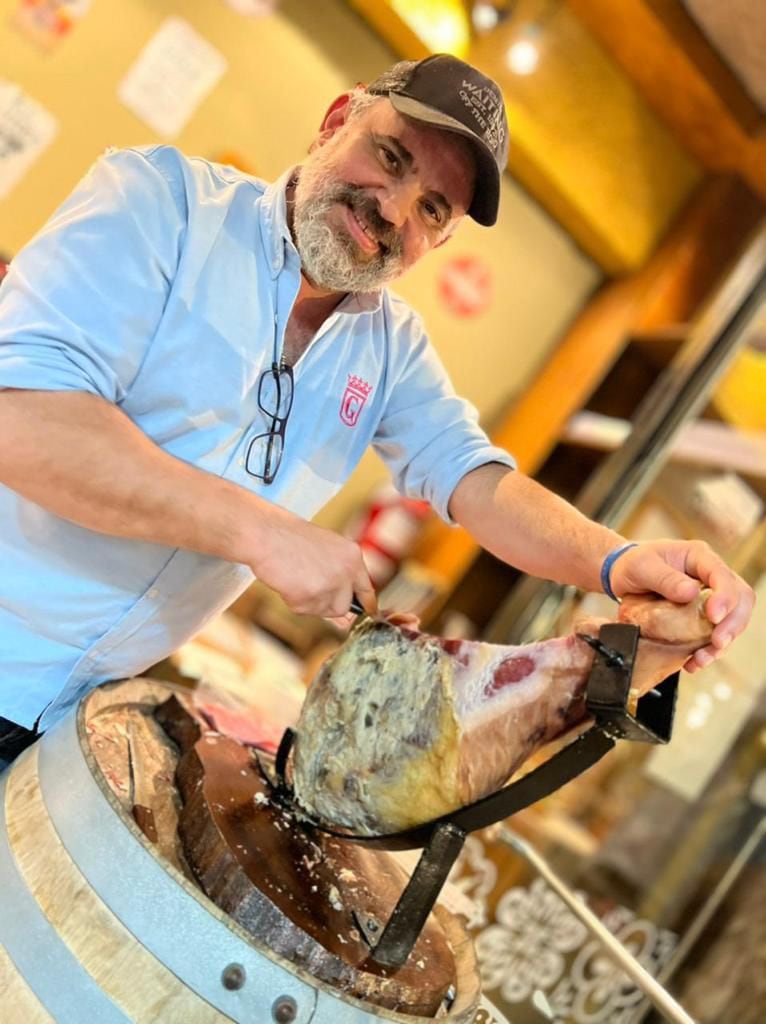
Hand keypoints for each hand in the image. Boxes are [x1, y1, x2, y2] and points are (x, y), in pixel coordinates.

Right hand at [245, 512, 376, 619]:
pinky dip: (293, 601)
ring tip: (297, 579)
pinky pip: (304, 611)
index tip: (366, 613)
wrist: (266, 534)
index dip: (365, 605)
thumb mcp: (325, 550)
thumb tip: (346, 618)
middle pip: (344, 606)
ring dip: (310, 602)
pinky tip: (288, 581)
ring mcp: (328, 586)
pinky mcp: (309, 597)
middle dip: (328, 603)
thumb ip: (339, 578)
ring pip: (324, 611)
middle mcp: (345, 572)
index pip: (366, 590)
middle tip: (310, 585)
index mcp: (353, 556)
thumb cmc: (290, 537)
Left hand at [609, 539, 754, 670]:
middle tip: (717, 642)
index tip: (714, 616)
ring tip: (702, 658)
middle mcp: (710, 577)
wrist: (622, 574)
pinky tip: (693, 661)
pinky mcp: (700, 617)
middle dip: (732, 624)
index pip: (723, 576)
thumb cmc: (632, 563)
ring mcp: (708, 598)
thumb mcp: (641, 566)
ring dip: (721, 644)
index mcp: (699, 558)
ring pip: (731, 621)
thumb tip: (690, 592)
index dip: (725, 597)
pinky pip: (712, 635)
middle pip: (739, 600)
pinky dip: (707, 651)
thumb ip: (664, 578)